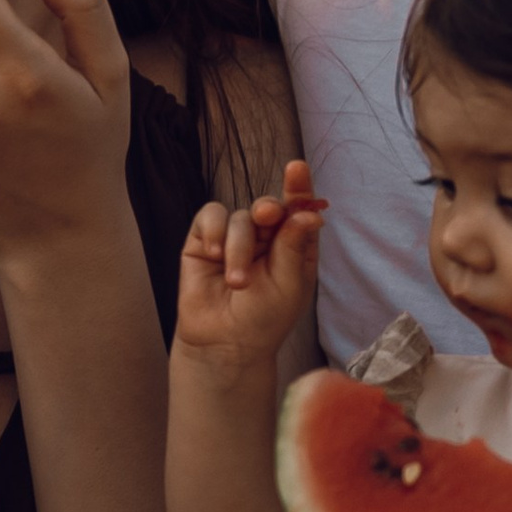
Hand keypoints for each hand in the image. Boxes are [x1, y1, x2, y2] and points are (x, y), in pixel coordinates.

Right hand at [173, 167, 324, 373]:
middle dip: (269, 208)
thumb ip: (294, 245)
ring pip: (238, 217)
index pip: (297, 209)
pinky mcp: (203, 241)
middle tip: (268, 216)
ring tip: (237, 282)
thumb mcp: (289, 284)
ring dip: (239, 247)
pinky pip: (210, 217)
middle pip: (268, 205)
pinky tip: (214, 255)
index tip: (297, 168)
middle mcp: (265, 237)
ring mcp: (234, 238)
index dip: (298, 187)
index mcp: (292, 245)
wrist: (224, 343)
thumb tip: (308, 212)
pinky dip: (213, 232)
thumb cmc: (263, 319)